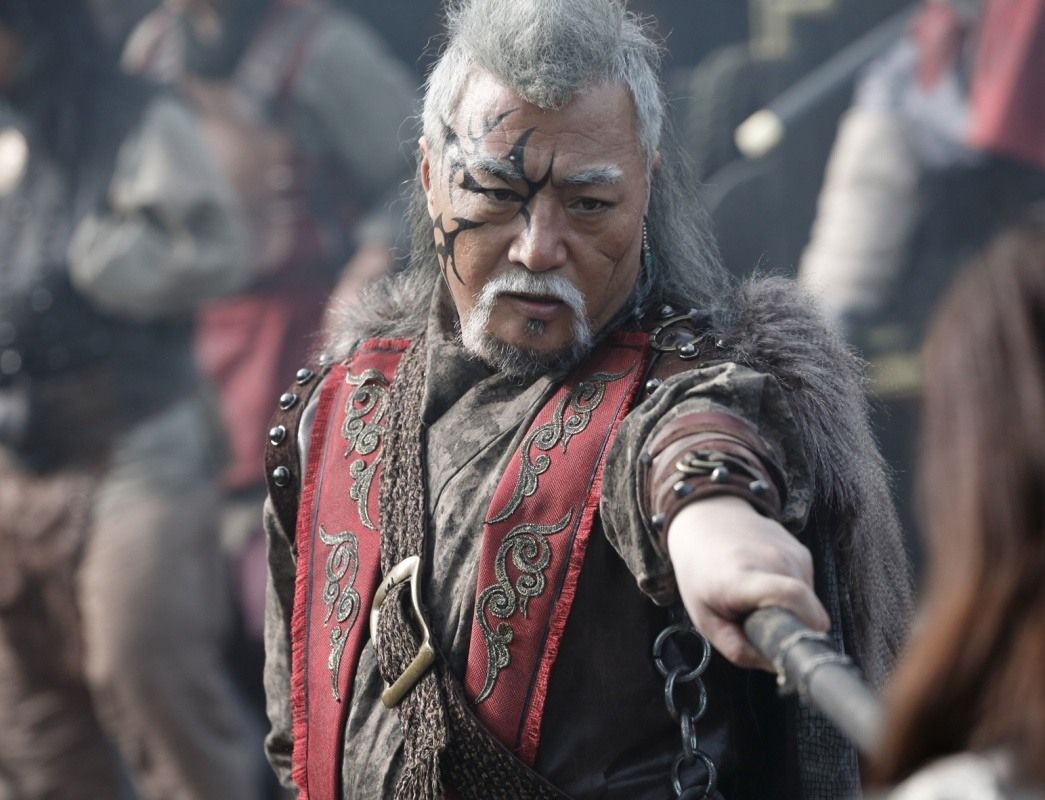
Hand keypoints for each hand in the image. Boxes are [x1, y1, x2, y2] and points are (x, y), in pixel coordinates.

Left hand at [666, 495, 828, 670]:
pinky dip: (793, 594)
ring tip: (759, 600)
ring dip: (791, 610)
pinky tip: (767, 583)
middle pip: (806, 610)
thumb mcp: (705, 618)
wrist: (705, 519)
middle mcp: (774, 560)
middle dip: (793, 629)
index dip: (805, 628)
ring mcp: (792, 552)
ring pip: (809, 601)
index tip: (799, 649)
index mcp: (744, 577)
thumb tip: (777, 666)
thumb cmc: (701, 572)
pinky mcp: (802, 551)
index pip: (792, 597)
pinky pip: (807, 586)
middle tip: (764, 629)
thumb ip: (737, 649)